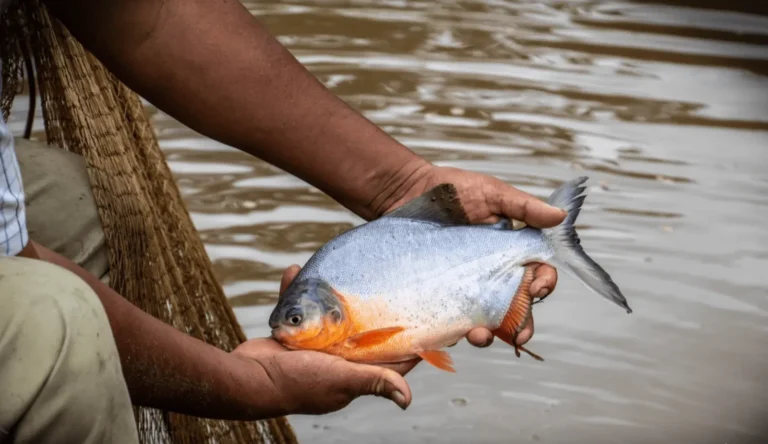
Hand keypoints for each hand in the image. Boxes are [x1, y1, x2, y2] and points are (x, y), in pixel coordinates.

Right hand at [232, 267, 415, 414]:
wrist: (246, 378)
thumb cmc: (296, 382)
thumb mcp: (341, 378)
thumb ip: (374, 380)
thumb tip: (407, 400)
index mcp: (352, 374)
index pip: (389, 360)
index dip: (408, 346)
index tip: (424, 324)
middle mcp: (336, 362)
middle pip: (362, 334)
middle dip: (371, 312)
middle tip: (386, 286)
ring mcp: (312, 348)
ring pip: (329, 317)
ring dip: (330, 296)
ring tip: (337, 275)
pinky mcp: (290, 336)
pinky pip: (297, 308)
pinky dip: (294, 291)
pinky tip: (294, 272)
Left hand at [376, 165, 565, 347]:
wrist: (403, 192)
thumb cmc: (449, 189)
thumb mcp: (491, 193)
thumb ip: (524, 206)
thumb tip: (560, 216)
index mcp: (510, 249)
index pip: (537, 272)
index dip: (544, 283)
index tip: (539, 288)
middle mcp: (491, 271)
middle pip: (516, 305)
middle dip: (522, 323)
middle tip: (519, 333)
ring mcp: (465, 285)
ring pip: (485, 317)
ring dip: (489, 333)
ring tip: (481, 336)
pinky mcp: (440, 294)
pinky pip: (451, 318)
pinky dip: (456, 330)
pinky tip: (455, 331)